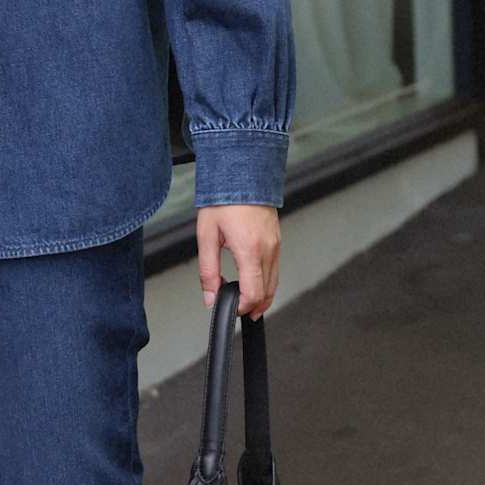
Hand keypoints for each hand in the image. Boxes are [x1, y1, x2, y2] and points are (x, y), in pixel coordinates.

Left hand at [195, 203, 280, 319]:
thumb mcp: (207, 236)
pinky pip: (276, 268)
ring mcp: (276, 244)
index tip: (232, 309)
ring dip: (262, 296)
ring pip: (275, 282)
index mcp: (250, 249)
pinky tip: (254, 281)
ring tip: (246, 302)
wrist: (242, 173)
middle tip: (238, 310)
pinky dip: (267, 281)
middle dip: (254, 306)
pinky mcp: (277, 239)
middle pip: (268, 292)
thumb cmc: (223, 200)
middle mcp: (268, 249)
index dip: (243, 307)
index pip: (253, 293)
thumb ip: (208, 271)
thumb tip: (210, 296)